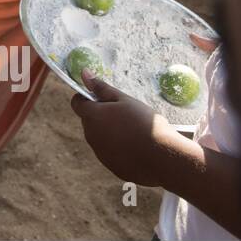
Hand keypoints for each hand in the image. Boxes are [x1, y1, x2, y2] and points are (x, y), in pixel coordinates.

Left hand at [70, 70, 178, 186]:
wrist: (163, 157)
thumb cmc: (143, 123)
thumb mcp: (124, 100)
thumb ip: (102, 88)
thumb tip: (83, 73)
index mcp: (91, 117)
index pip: (77, 103)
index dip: (87, 97)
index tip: (102, 97)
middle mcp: (91, 136)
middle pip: (90, 121)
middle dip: (102, 116)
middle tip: (125, 114)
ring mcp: (100, 153)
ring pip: (101, 138)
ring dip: (111, 133)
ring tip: (135, 132)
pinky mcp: (112, 167)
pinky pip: (112, 153)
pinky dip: (120, 149)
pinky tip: (138, 148)